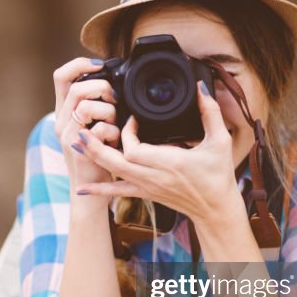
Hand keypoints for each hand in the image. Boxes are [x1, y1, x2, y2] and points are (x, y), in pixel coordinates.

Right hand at [52, 57, 120, 193]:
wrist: (90, 189)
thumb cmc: (96, 155)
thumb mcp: (92, 125)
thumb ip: (95, 105)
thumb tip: (112, 85)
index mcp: (64, 112)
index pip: (61, 76)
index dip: (79, 64)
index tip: (99, 66)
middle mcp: (61, 122)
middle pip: (76, 89)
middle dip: (101, 89)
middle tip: (114, 100)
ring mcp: (68, 137)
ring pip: (86, 107)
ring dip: (108, 111)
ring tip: (114, 124)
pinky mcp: (80, 151)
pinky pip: (100, 129)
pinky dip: (113, 132)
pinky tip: (115, 141)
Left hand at [72, 80, 245, 223]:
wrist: (215, 210)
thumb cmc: (218, 177)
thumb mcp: (220, 142)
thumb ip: (210, 113)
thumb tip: (201, 87)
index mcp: (170, 163)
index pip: (136, 150)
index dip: (127, 133)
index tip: (131, 119)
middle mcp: (154, 177)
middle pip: (117, 162)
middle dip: (97, 146)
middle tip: (83, 130)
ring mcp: (147, 187)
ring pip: (113, 174)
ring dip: (94, 159)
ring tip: (76, 144)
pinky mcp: (145, 194)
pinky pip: (118, 192)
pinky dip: (99, 189)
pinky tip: (81, 188)